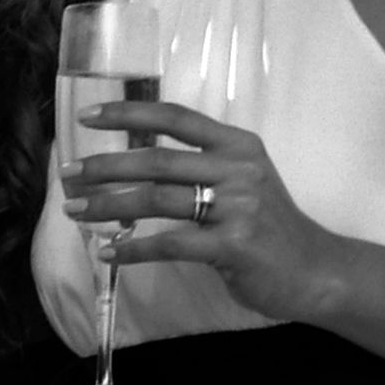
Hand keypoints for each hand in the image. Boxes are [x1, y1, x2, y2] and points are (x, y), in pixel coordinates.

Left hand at [65, 100, 340, 318]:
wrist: (316, 270)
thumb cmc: (271, 227)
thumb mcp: (245, 182)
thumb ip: (203, 167)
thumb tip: (136, 163)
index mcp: (238, 145)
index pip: (176, 117)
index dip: (129, 114)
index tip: (88, 116)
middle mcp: (238, 168)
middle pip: (158, 159)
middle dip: (105, 166)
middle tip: (68, 174)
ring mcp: (238, 207)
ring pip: (157, 199)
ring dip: (108, 205)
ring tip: (76, 210)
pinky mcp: (234, 246)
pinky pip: (170, 243)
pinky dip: (133, 248)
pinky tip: (108, 251)